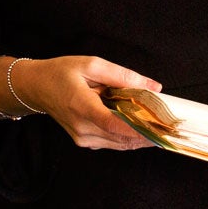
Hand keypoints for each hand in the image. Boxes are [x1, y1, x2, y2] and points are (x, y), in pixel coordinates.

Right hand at [7, 55, 161, 150]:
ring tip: (163, 129)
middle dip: (149, 133)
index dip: (141, 128)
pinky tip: (144, 130)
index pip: (115, 124)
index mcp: (81, 106)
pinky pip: (113, 144)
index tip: (162, 126)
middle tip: (171, 126)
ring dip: (142, 138)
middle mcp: (81, 128)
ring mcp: (83, 138)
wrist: (36, 87)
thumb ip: (123, 76)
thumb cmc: (61, 73)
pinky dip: (130, 138)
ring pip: (120, 144)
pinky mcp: (85, 141)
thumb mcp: (91, 64)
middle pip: (122, 137)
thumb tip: (153, 87)